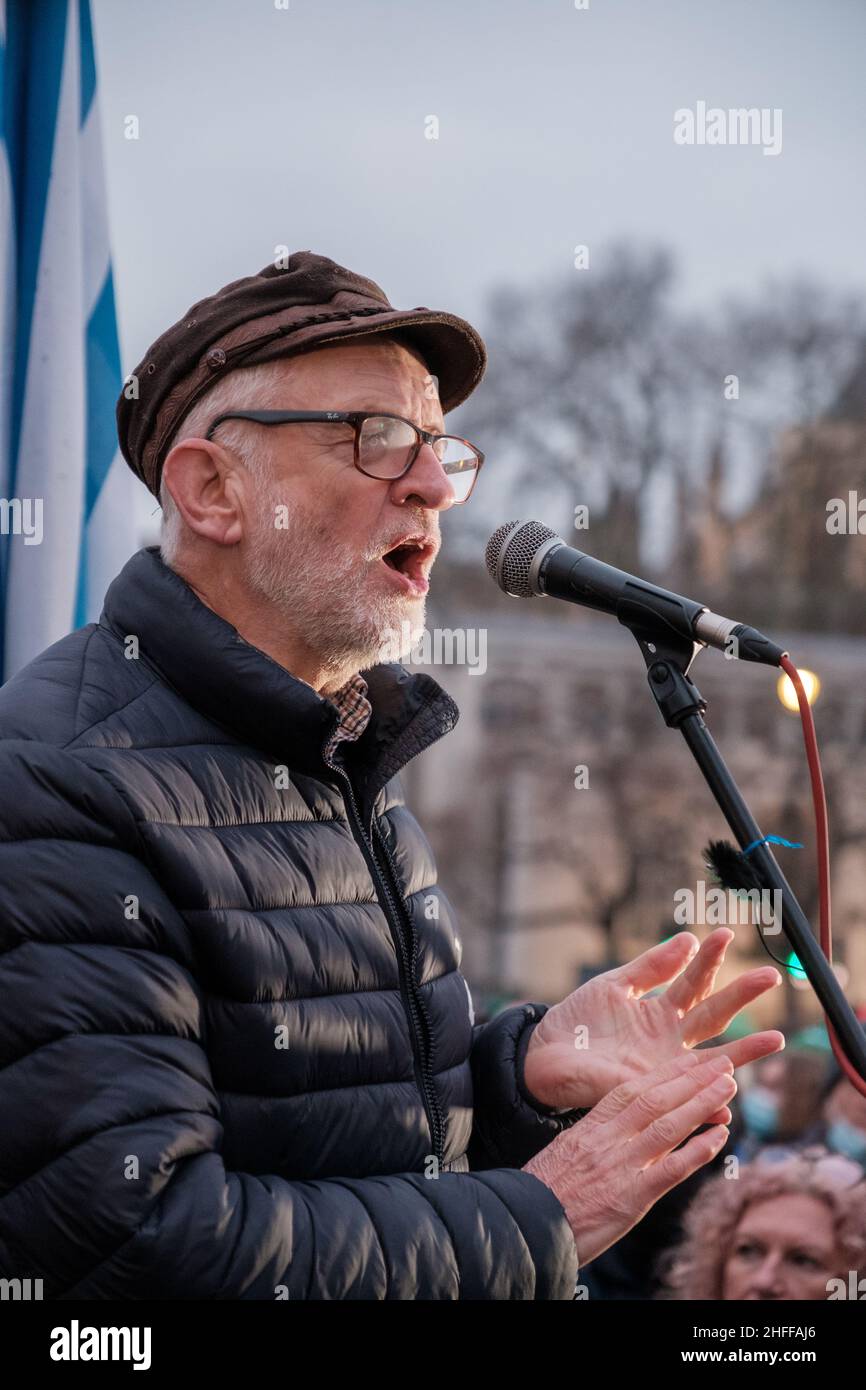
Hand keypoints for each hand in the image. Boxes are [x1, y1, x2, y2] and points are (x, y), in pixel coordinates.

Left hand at [523, 927, 783, 1113]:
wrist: (545, 1057)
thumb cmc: (579, 1022)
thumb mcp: (615, 985)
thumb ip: (651, 967)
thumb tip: (687, 938)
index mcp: (661, 1012)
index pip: (694, 982)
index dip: (709, 959)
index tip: (726, 933)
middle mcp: (670, 1041)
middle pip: (714, 1015)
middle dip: (742, 997)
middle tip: (770, 976)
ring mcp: (664, 1068)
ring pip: (713, 1059)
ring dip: (744, 1052)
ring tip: (777, 1039)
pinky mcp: (648, 1092)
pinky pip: (684, 1098)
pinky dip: (709, 1100)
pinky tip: (729, 1098)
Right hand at [523, 1051, 737, 1267]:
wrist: (524, 1224)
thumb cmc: (543, 1191)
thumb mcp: (567, 1153)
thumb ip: (596, 1139)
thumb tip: (622, 1128)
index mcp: (589, 1127)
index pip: (633, 1089)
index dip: (666, 1072)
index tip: (691, 1059)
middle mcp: (607, 1140)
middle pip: (655, 1100)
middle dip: (692, 1079)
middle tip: (723, 1064)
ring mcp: (620, 1167)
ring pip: (667, 1126)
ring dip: (701, 1104)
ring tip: (728, 1088)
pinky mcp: (630, 1199)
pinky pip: (670, 1170)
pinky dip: (698, 1152)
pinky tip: (719, 1137)